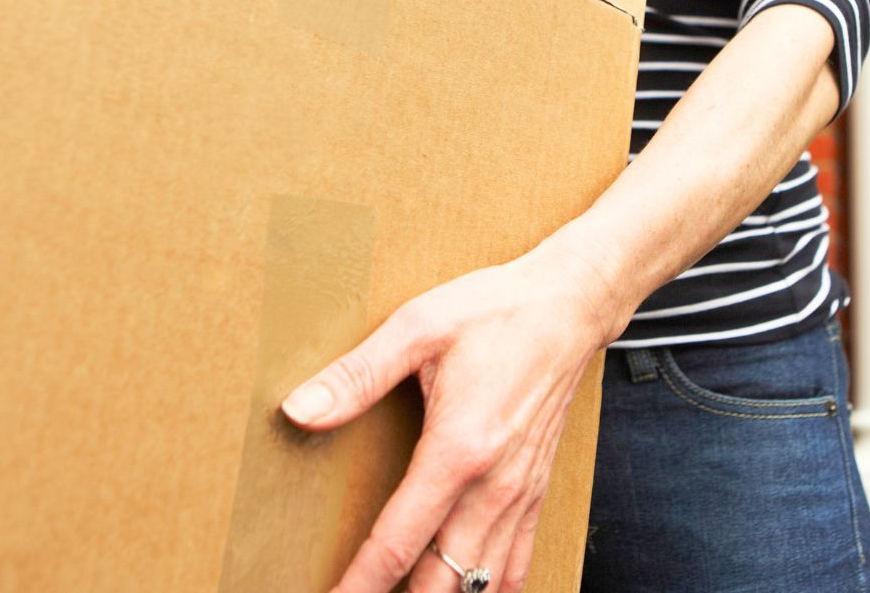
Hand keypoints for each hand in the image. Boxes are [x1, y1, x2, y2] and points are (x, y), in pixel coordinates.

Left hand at [282, 238, 621, 592]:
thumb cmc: (496, 311)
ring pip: (480, 582)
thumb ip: (357, 376)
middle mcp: (492, 486)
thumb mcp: (417, 328)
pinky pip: (515, 564)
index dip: (360, 585)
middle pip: (442, 582)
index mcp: (457, 451)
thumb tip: (300, 410)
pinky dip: (489, 588)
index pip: (399, 543)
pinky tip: (465, 592)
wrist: (570, 305)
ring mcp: (518, 493)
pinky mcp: (534, 489)